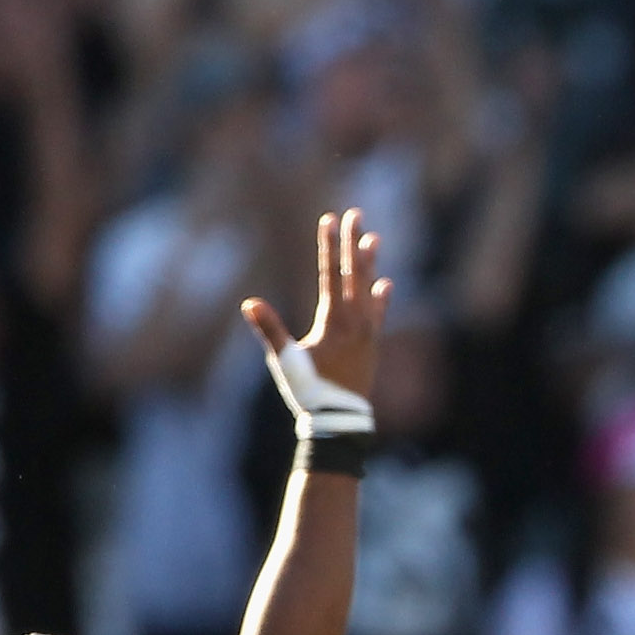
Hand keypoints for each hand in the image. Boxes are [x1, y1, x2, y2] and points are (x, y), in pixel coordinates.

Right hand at [240, 210, 387, 438]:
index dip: (329, 245)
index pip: (331, 273)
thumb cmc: (311, 392)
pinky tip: (385, 284)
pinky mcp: (372, 345)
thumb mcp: (286, 361)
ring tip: (374, 237)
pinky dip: (381, 298)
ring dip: (369, 263)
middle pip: (355, 273)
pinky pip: (379, 314)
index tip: (329, 218)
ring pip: (369, 289)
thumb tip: (250, 302)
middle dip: (353, 241)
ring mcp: (368, 333)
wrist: (342, 422)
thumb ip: (269, 330)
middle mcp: (357, 322)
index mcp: (335, 321)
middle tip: (356, 213)